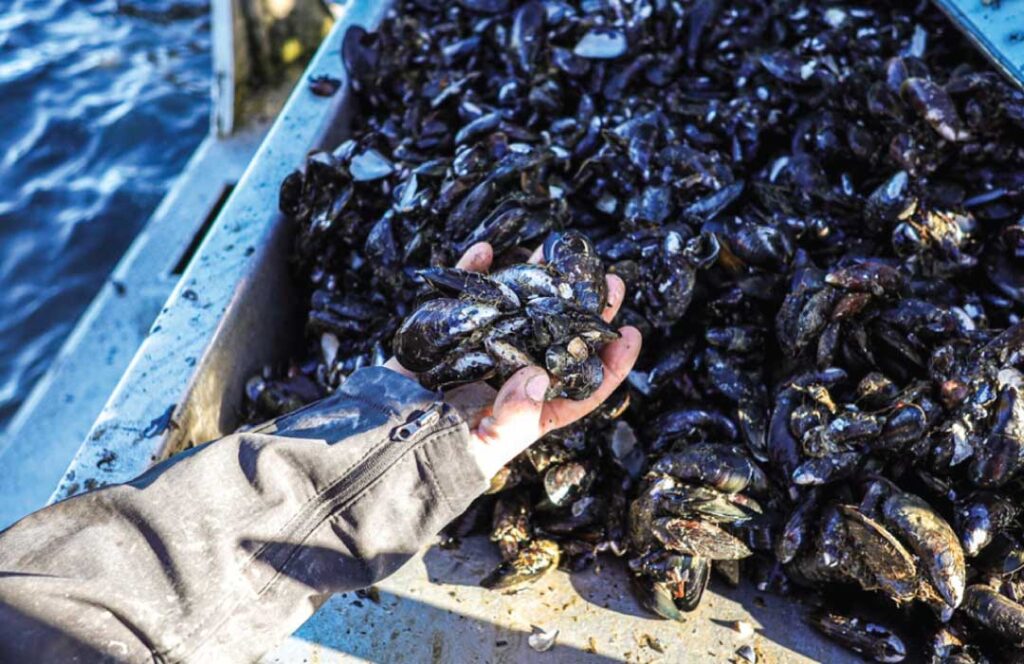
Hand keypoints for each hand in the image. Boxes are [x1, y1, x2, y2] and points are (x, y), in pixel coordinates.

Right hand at [385, 242, 642, 478]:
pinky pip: (463, 298)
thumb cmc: (434, 460)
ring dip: (536, 282)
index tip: (629, 333)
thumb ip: (514, 416)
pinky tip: (485, 250)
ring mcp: (479, 352)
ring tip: (557, 253)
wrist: (377, 447)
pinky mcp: (446, 335)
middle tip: (607, 279)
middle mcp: (509, 377)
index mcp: (529, 411)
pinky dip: (472, 273)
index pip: (579, 387)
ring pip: (516, 311)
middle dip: (582, 310)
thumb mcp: (483, 449)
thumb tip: (538, 374)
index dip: (609, 363)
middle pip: (555, 339)